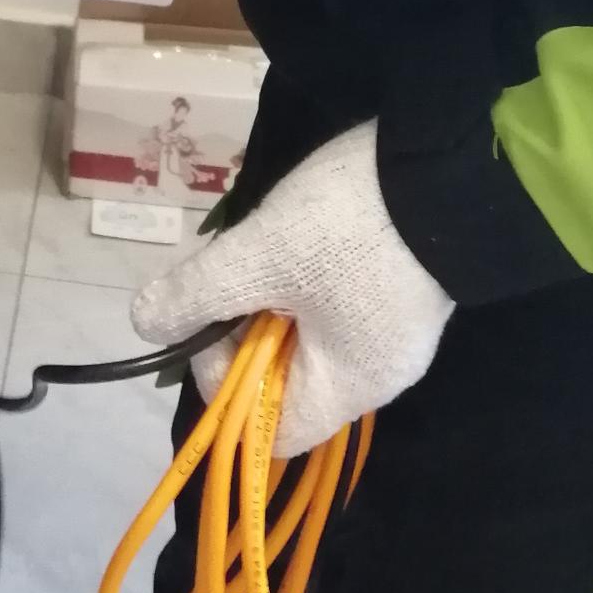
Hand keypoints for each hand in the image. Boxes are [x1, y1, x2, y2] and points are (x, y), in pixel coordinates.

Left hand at [131, 121, 453, 455]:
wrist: (448, 163)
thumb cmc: (350, 227)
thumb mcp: (260, 257)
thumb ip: (198, 294)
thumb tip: (144, 325)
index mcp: (348, 387)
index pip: (269, 430)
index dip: (226, 383)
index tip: (218, 317)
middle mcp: (377, 372)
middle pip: (285, 376)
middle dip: (246, 322)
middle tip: (240, 264)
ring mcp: (394, 328)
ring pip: (308, 330)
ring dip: (274, 290)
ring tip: (271, 238)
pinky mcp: (403, 285)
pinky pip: (338, 300)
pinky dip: (307, 273)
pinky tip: (304, 227)